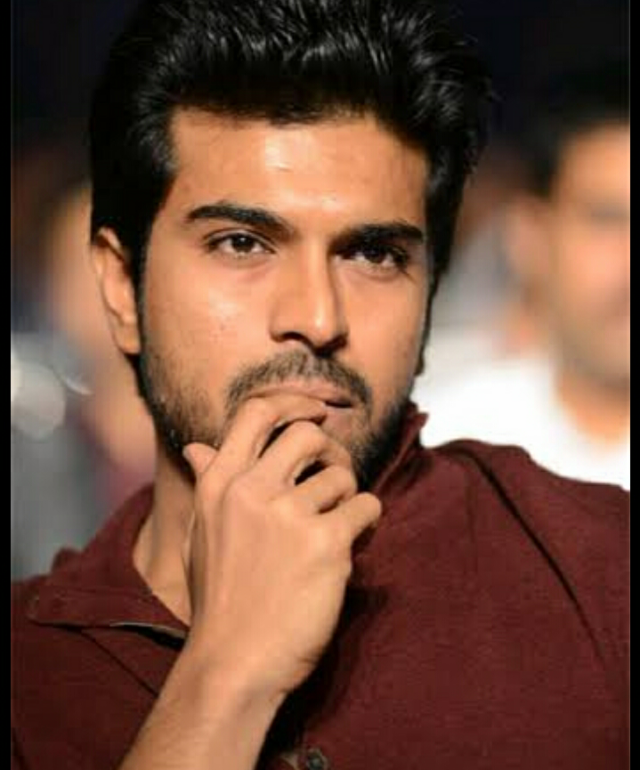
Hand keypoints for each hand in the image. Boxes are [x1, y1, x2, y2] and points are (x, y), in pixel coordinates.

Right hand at [181, 394, 381, 698]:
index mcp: (218, 484)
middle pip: (307, 433)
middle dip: (329, 450)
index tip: (318, 410)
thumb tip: (196, 446)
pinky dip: (366, 521)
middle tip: (334, 476)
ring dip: (346, 497)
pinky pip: (366, 507)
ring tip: (335, 527)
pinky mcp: (325, 543)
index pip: (255, 412)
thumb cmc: (220, 598)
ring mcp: (287, 515)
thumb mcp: (202, 534)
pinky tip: (351, 543)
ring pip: (341, 475)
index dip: (294, 401)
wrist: (234, 662)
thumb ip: (207, 484)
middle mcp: (249, 490)